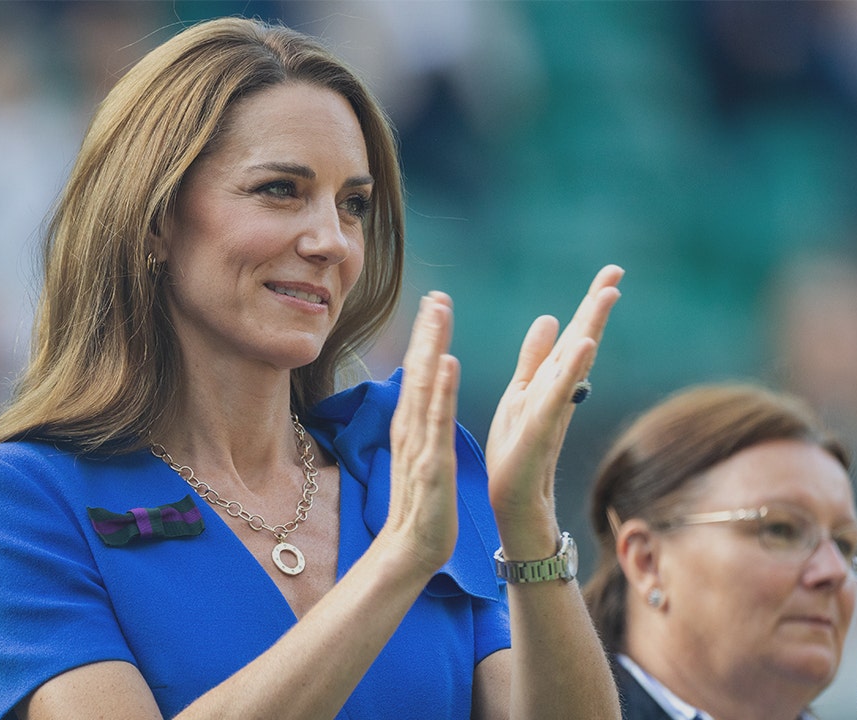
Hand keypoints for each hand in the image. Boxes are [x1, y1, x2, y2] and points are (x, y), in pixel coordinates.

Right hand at [381, 292, 461, 572]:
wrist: (409, 549)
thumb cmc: (420, 508)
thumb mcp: (420, 458)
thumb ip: (421, 430)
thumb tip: (423, 406)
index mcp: (412, 428)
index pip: (418, 374)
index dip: (426, 339)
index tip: (435, 305)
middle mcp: (411, 429)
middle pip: (417, 370)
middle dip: (427, 331)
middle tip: (437, 294)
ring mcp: (419, 444)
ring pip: (424, 385)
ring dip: (432, 345)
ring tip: (440, 311)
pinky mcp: (431, 463)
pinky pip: (436, 420)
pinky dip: (441, 389)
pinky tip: (447, 362)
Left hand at [485, 265, 622, 538]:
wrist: (514, 497)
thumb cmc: (517, 448)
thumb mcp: (522, 393)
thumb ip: (535, 358)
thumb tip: (550, 318)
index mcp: (552, 380)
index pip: (576, 335)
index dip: (591, 304)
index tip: (612, 271)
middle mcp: (558, 391)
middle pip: (582, 342)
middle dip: (597, 307)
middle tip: (616, 272)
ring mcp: (552, 409)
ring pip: (575, 364)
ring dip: (590, 328)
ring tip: (606, 296)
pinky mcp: (540, 429)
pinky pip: (557, 395)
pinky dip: (571, 372)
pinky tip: (583, 347)